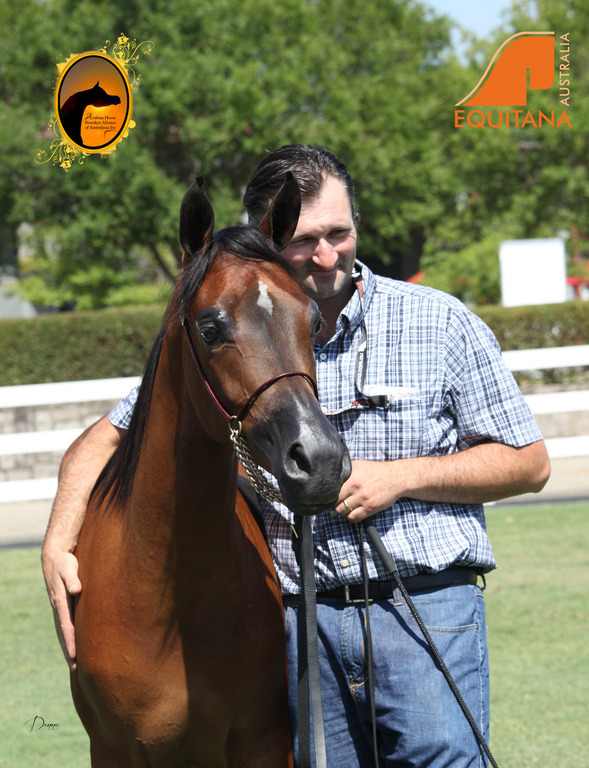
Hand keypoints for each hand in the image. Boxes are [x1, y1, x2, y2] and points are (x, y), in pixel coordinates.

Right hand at [43, 550, 80, 669]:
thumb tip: (76, 590)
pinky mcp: (63, 605)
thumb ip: (73, 579)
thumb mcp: (69, 568)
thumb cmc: (65, 562)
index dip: (71, 642)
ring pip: (63, 631)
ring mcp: (59, 608)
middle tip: (75, 668)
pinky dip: (68, 637)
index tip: (75, 656)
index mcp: (61, 602)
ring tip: (74, 663)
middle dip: (69, 651)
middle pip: (64, 633)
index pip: (67, 626)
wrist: (54, 556)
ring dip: (68, 646)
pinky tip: (74, 644)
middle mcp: (59, 608)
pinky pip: (65, 624)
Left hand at [334, 460, 400, 522]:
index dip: (328, 494)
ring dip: (341, 511)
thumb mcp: (359, 466)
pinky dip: (350, 517)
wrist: (396, 477)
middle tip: (336, 502)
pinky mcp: (370, 507)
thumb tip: (330, 479)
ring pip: (342, 511)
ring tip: (344, 507)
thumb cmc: (376, 471)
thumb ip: (345, 472)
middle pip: (335, 501)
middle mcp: (356, 486)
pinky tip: (352, 512)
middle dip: (333, 503)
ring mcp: (363, 498)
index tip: (328, 496)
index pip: (332, 489)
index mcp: (351, 475)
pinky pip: (354, 517)